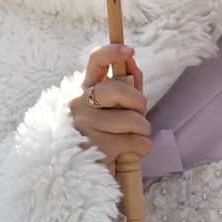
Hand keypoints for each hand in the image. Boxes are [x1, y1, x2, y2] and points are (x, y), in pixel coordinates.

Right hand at [66, 42, 151, 171]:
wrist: (78, 171)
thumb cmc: (101, 133)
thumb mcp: (110, 107)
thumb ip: (124, 84)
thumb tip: (132, 61)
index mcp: (84, 89)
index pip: (94, 62)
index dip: (112, 52)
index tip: (130, 50)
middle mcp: (78, 104)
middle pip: (118, 89)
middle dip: (139, 102)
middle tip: (141, 114)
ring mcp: (84, 126)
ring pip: (132, 120)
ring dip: (143, 129)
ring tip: (137, 135)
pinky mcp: (94, 148)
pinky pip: (134, 142)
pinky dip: (143, 146)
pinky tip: (135, 149)